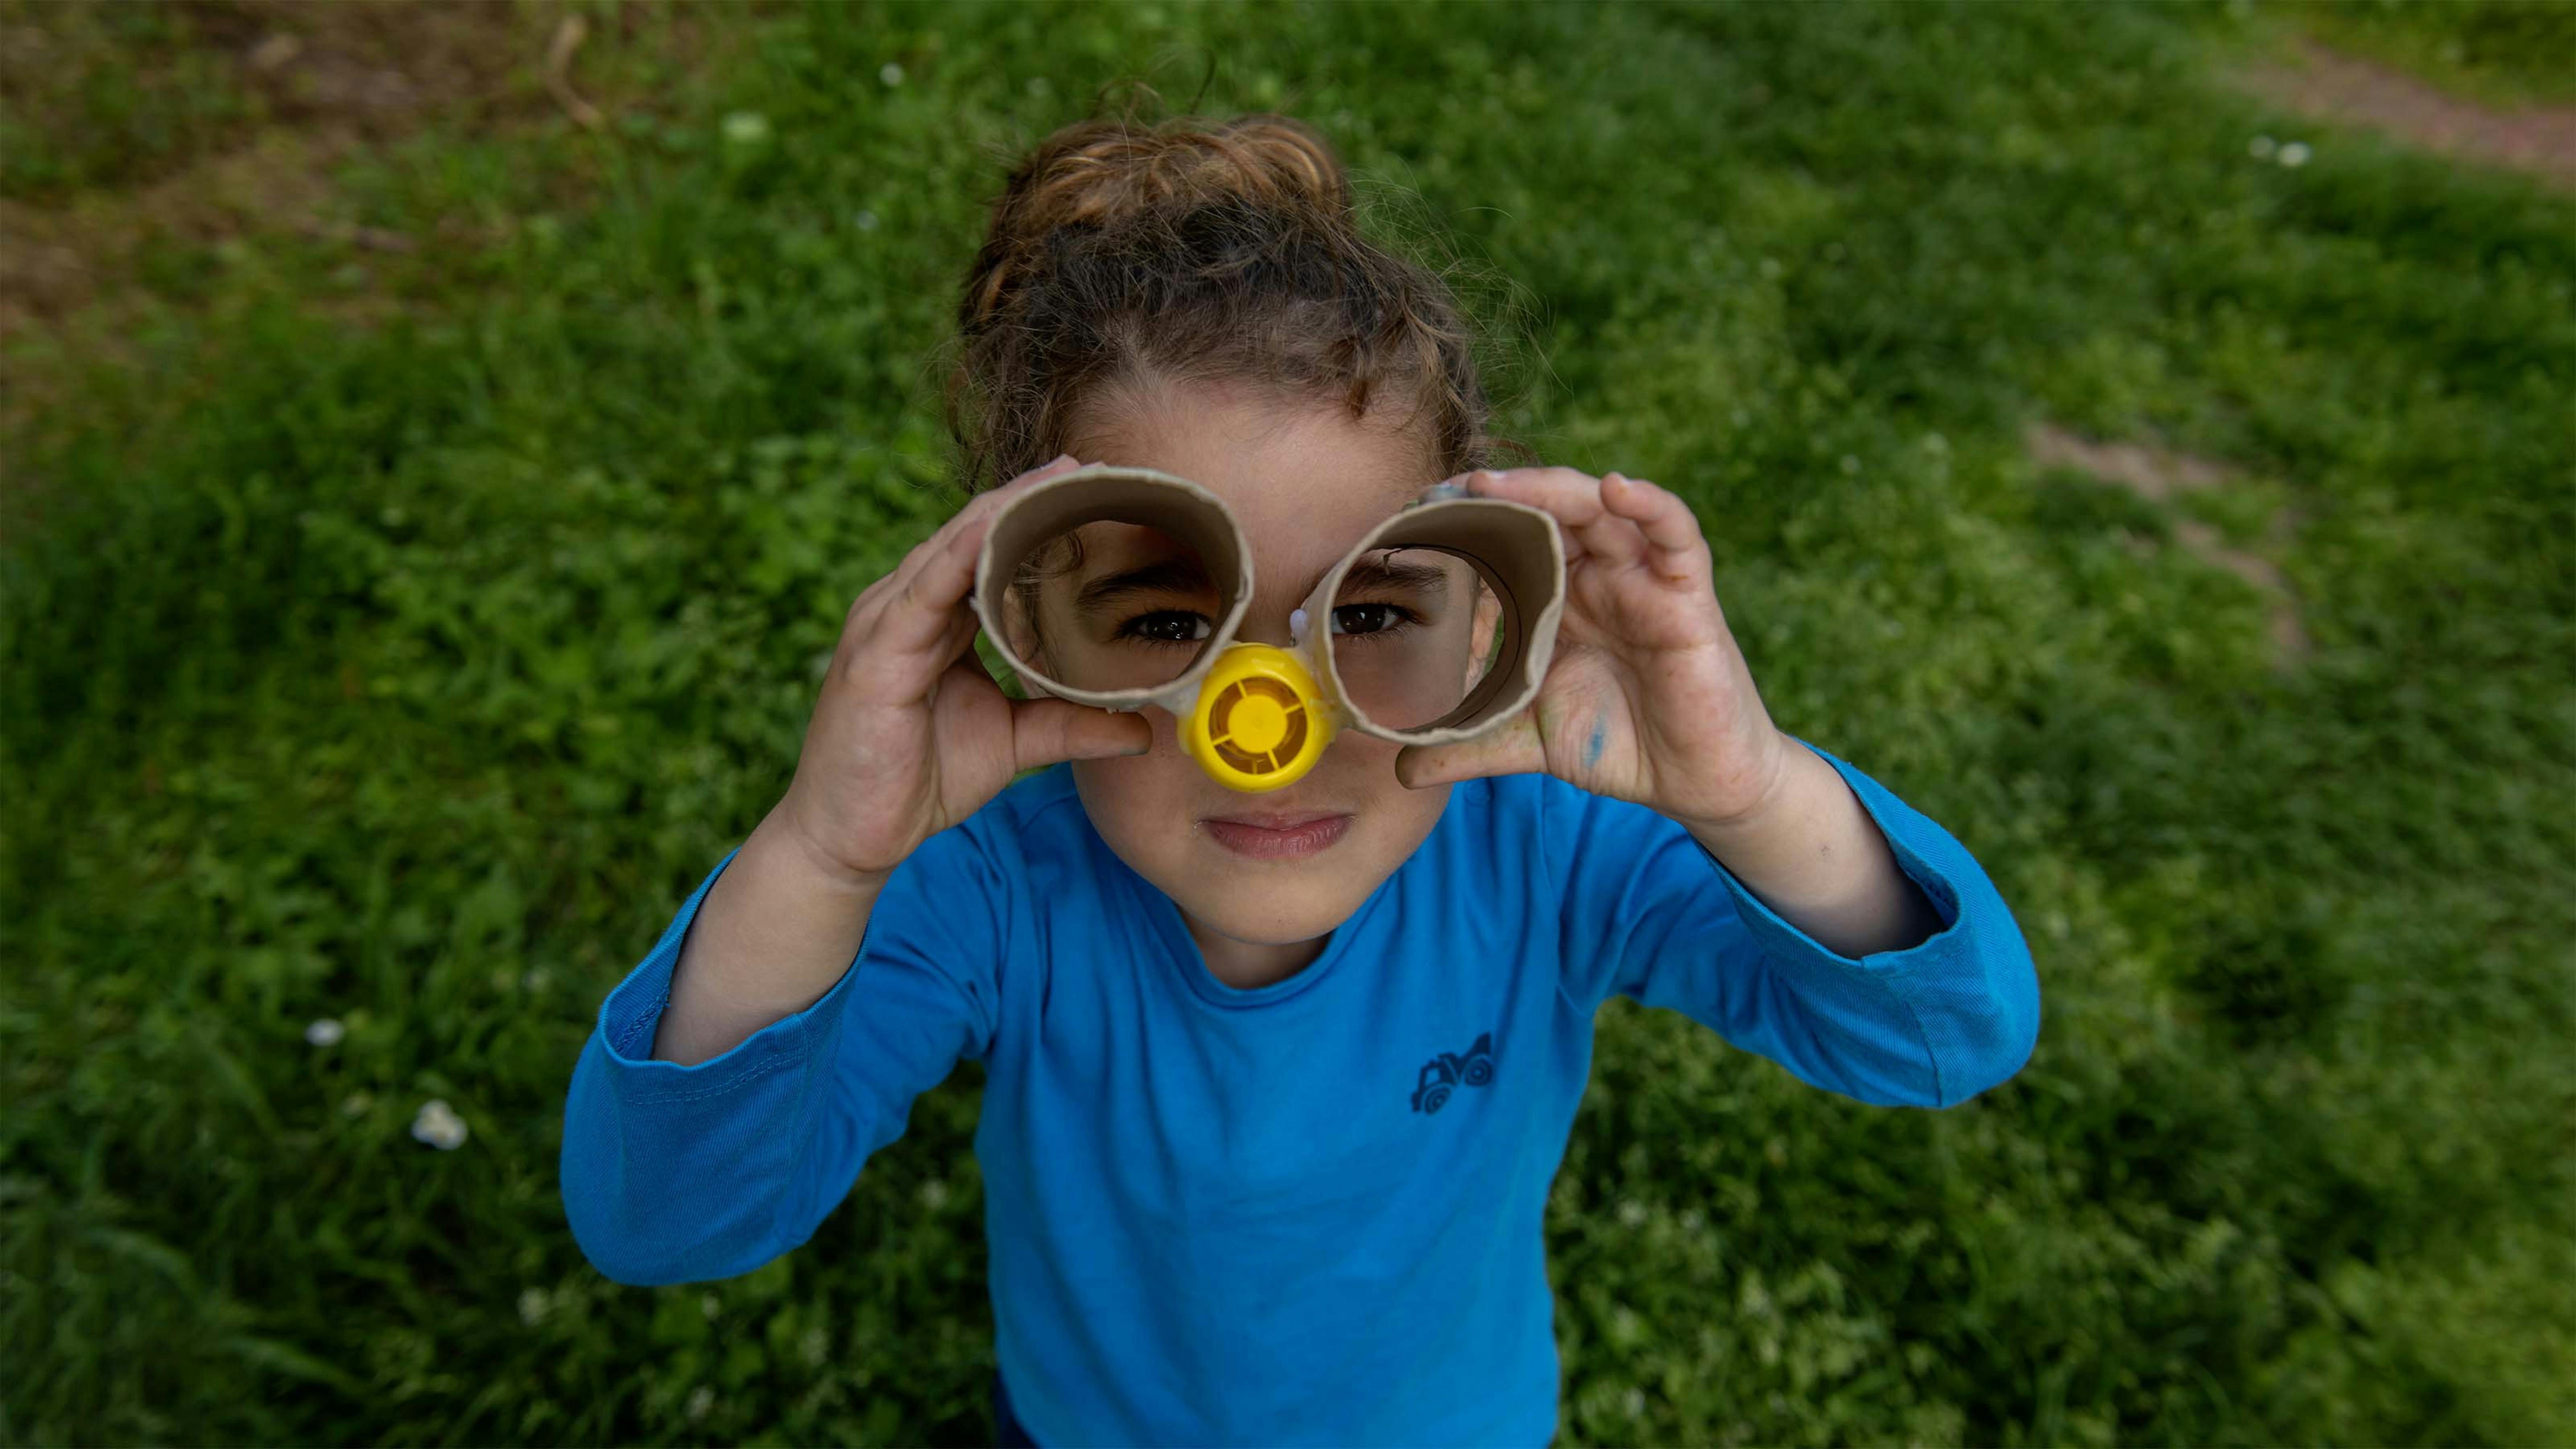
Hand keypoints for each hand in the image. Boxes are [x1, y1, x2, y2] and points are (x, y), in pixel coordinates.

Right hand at [772, 454, 1151, 884]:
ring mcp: (885, 625)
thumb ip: (1070, 725)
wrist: (853, 836)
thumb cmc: (919, 779)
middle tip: (1087, 468)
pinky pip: (921, 594)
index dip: (1035, 516)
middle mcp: (907, 607)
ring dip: (1000, 512)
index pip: (988, 549)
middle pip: (971, 535)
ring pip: (948, 550)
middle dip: (1026, 498)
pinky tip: (992, 531)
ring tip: (1055, 481)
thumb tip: (1141, 728)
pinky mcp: (875, 657)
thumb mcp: (1012, 743)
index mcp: (936, 617)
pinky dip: (957, 558)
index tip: (1093, 489)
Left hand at [1393, 466, 1794, 831]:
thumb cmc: (1618, 742)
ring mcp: (1642, 580)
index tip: (1413, 516)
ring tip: (1496, 485)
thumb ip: (1469, 745)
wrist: (1692, 783)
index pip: (1510, 541)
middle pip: (1546, 511)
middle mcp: (1597, 577)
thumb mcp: (1529, 741)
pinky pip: (1676, 533)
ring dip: (1549, 487)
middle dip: (1497, 495)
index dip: (1466, 523)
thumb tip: (1401, 769)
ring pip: (1599, 509)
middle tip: (1443, 491)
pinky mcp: (1687, 595)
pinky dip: (1651, 504)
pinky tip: (1618, 488)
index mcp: (1557, 598)